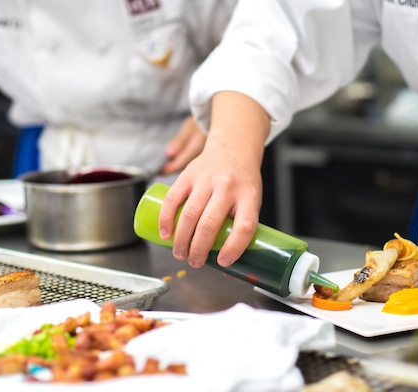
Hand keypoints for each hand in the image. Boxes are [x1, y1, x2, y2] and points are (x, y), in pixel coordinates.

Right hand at [157, 92, 269, 269]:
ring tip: (179, 254)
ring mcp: (207, 179)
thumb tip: (228, 269)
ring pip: (190, 214)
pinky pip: (173, 199)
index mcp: (249, 195)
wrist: (233, 148)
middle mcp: (228, 186)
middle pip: (210, 223)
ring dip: (181, 239)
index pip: (244, 226)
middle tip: (194, 262)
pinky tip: (165, 234)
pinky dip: (166, 219)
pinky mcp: (189, 174)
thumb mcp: (251, 201)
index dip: (233, 248)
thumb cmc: (242, 183)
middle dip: (199, 249)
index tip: (222, 262)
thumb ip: (240, 229)